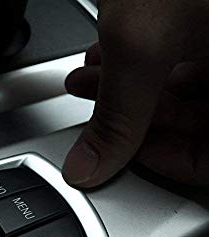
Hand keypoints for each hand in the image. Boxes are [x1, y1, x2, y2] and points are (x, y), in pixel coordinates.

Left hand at [62, 0, 208, 187]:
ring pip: (182, 90)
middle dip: (135, 125)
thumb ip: (115, 114)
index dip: (168, 166)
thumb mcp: (141, 43)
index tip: (123, 160)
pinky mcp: (200, 21)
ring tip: (87, 84)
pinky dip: (139, 63)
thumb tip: (86, 167)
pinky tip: (106, 57)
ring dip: (128, 92)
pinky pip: (179, 56)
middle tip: (99, 123)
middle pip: (194, 125)